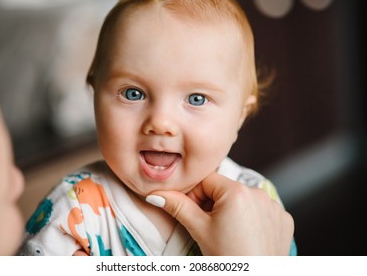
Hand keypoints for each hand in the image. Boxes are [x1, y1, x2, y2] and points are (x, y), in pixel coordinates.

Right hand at [147, 172, 293, 254]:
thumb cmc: (227, 259)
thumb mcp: (199, 230)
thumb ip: (177, 206)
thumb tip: (155, 194)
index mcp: (237, 191)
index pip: (206, 180)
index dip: (195, 196)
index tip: (194, 214)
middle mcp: (259, 193)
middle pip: (225, 189)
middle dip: (213, 204)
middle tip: (209, 226)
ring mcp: (275, 206)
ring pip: (243, 199)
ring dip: (232, 210)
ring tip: (228, 233)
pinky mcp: (284, 219)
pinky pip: (262, 210)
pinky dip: (252, 218)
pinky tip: (246, 235)